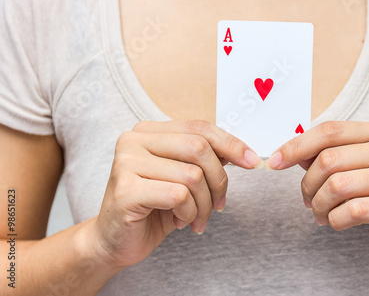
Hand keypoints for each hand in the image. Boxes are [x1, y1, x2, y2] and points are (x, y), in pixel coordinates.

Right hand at [92, 120, 262, 267]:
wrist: (114, 241)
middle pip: (199, 148)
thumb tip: (241, 151)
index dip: (231, 143)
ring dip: (204, 205)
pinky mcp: (125, 190)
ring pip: (192, 175)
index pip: (199, 128)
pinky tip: (179, 222)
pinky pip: (179, 196)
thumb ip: (204, 159)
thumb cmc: (153, 208)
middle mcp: (133, 140)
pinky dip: (189, 214)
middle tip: (219, 205)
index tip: (252, 161)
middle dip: (219, 181)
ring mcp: (126, 163)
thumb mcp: (183, 177)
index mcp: (149, 131)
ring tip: (196, 219)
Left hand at [265, 121, 368, 254]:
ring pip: (337, 186)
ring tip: (320, 214)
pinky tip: (337, 222)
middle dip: (307, 185)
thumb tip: (291, 153)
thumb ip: (330, 155)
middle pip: (328, 160)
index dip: (296, 146)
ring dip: (318, 206)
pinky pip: (354, 212)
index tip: (274, 162)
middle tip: (306, 201)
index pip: (329, 131)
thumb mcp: (361, 165)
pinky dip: (336, 220)